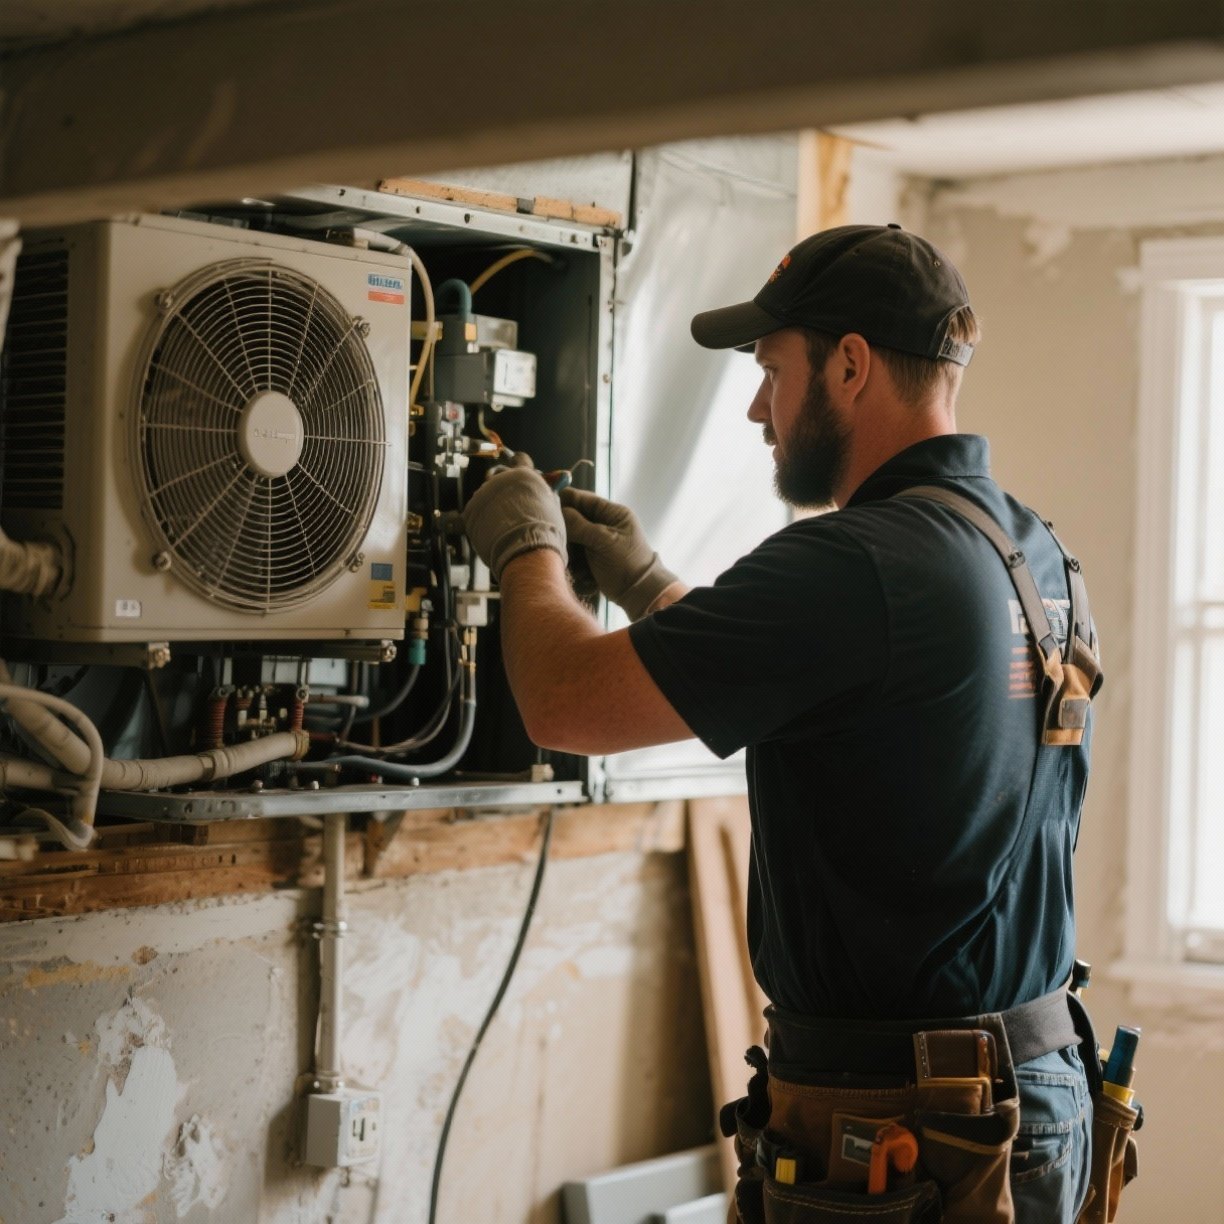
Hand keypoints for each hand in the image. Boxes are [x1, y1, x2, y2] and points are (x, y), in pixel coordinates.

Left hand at [462, 458, 565, 581]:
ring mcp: (483, 494)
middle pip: (499, 476)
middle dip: (502, 488)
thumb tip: (547, 489)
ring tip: (502, 525)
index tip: (516, 469)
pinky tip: (490, 532)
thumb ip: (546, 493)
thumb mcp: (552, 505)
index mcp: (524, 474)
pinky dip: (480, 521)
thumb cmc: (545, 532)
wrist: (527, 551)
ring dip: (491, 506)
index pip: (520, 458)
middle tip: (509, 504)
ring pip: (485, 495)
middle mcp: (501, 479)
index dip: (519, 465)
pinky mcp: (470, 512)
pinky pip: (473, 513)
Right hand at [559, 488, 677, 620]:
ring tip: (577, 567)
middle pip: (575, 521)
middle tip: (562, 546)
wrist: (640, 594)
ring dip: (571, 554)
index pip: (583, 499)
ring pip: (573, 541)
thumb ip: (579, 525)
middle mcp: (605, 525)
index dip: (564, 502)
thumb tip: (558, 511)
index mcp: (613, 513)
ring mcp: (599, 543)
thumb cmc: (627, 563)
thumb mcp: (603, 540)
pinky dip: (577, 566)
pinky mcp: (594, 560)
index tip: (546, 507)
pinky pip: (577, 557)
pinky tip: (584, 576)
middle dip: (567, 535)